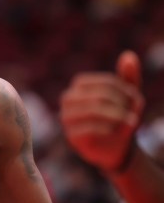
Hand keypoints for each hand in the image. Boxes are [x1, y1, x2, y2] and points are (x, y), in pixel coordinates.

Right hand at [60, 50, 144, 171]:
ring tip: (131, 123)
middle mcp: (68, 99)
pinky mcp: (71, 136)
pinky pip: (89, 128)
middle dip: (122, 105)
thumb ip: (128, 76)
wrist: (115, 148)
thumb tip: (128, 54)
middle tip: (135, 115)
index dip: (125, 90)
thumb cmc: (120, 118)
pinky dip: (108, 129)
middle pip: (99, 95)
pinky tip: (116, 132)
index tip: (136, 101)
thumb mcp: (128, 96)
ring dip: (117, 116)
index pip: (105, 82)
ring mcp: (66, 118)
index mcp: (80, 85)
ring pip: (93, 110)